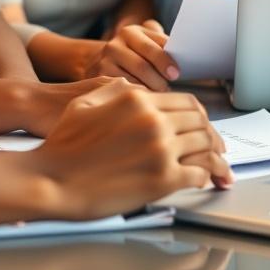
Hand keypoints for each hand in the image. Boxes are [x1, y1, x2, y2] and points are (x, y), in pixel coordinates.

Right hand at [27, 80, 232, 220]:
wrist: (50, 179)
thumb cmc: (63, 143)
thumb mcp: (88, 101)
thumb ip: (118, 91)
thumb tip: (140, 89)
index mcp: (137, 99)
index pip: (186, 102)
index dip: (200, 116)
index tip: (204, 126)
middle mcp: (153, 120)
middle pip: (200, 122)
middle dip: (212, 136)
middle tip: (219, 148)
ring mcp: (159, 149)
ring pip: (203, 146)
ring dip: (213, 157)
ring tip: (218, 167)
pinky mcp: (161, 179)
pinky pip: (197, 174)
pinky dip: (203, 176)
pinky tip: (201, 179)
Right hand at [85, 20, 179, 90]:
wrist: (98, 61)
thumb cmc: (133, 54)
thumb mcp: (145, 42)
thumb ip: (162, 43)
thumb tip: (186, 51)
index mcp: (131, 32)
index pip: (152, 46)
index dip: (166, 60)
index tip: (177, 73)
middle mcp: (115, 44)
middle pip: (142, 65)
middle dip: (159, 80)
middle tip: (169, 90)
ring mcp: (104, 62)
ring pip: (131, 81)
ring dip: (148, 92)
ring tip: (159, 98)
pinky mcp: (98, 78)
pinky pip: (120, 91)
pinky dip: (134, 97)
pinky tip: (143, 101)